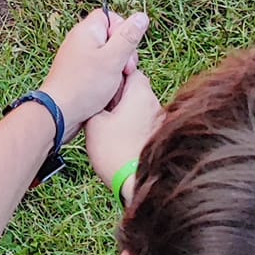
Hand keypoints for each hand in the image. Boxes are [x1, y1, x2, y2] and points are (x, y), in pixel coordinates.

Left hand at [39, 7, 149, 135]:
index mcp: (86, 31)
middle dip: (124, 53)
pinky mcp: (78, 73)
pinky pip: (99, 70)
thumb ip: (128, 37)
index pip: (109, 16)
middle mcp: (80, 41)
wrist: (59, 113)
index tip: (126, 48)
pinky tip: (108, 91)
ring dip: (117, 68)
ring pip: (107, 56)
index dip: (123, 30)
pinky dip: (107, 78)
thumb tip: (142, 16)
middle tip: (125, 69)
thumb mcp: (113, 59)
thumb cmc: (85, 85)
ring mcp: (78, 58)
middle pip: (111, 37)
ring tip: (116, 83)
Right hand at [82, 66, 164, 191]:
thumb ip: (94, 102)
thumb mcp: (93, 122)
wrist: (135, 185)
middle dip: (118, 96)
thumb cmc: (114, 151)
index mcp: (140, 93)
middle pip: (135, 89)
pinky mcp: (161, 137)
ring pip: (139, 107)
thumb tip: (93, 95)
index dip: (112, 75)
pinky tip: (120, 140)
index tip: (100, 86)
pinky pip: (144, 123)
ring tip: (109, 127)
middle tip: (101, 108)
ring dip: (126, 112)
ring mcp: (161, 121)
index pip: (129, 70)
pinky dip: (133, 127)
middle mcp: (155, 104)